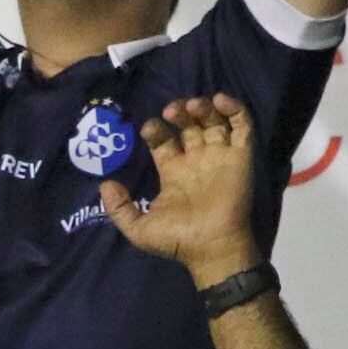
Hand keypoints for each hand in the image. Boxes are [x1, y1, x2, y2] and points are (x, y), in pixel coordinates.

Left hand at [99, 94, 261, 284]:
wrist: (211, 248)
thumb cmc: (178, 240)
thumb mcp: (138, 229)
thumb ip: (118, 208)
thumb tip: (105, 184)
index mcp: (173, 171)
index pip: (163, 138)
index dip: (156, 128)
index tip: (150, 128)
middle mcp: (196, 160)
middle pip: (188, 123)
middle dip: (179, 111)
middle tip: (171, 111)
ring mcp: (219, 156)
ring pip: (213, 120)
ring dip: (202, 106)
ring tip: (191, 107)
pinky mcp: (241, 156)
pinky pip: (242, 126)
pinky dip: (234, 108)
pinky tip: (220, 101)